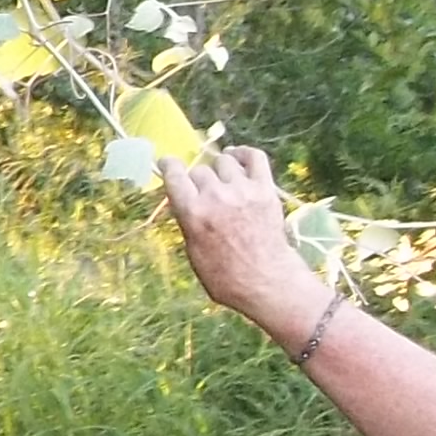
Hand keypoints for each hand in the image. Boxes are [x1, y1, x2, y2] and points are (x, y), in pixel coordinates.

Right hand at [159, 144, 322, 338]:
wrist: (267, 282)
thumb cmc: (226, 277)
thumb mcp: (193, 252)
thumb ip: (188, 221)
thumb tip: (185, 202)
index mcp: (193, 212)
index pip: (173, 173)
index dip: (168, 165)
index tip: (167, 164)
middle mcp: (216, 196)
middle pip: (199, 170)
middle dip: (198, 180)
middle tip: (203, 193)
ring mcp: (243, 190)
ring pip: (223, 161)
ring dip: (219, 169)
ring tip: (222, 180)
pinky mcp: (265, 189)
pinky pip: (254, 157)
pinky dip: (243, 153)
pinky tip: (237, 157)